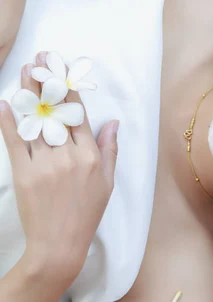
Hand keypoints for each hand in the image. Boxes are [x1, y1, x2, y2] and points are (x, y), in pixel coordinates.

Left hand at [0, 56, 118, 278]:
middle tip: (41, 58)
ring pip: (37, 120)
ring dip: (29, 92)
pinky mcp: (25, 173)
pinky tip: (4, 102)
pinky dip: (9, 121)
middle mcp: (69, 155)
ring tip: (24, 70)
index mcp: (91, 156)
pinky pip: (16, 142)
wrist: (60, 244)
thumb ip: (110, 149)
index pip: (80, 115)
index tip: (64, 69)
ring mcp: (45, 163)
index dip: (71, 89)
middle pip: (57, 111)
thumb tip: (113, 122)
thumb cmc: (87, 213)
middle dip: (48, 81)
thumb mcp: (107, 182)